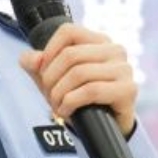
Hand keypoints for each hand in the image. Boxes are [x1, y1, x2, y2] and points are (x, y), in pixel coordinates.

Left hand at [18, 23, 138, 137]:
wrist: (104, 126)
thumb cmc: (81, 97)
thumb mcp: (54, 79)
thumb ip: (37, 65)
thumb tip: (30, 59)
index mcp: (99, 41)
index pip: (69, 31)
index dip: (49, 51)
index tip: (43, 72)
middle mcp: (115, 50)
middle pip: (70, 54)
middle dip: (51, 78)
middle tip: (49, 94)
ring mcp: (124, 69)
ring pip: (79, 73)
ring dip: (59, 93)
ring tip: (57, 105)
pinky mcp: (128, 89)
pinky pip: (91, 91)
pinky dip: (71, 102)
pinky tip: (66, 111)